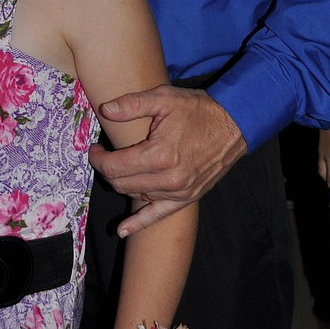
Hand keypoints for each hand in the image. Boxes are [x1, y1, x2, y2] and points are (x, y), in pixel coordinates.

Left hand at [89, 86, 246, 234]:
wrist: (234, 125)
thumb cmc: (198, 110)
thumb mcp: (164, 98)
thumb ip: (132, 104)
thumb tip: (106, 110)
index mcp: (159, 155)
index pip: (115, 166)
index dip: (98, 158)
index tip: (95, 148)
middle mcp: (169, 178)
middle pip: (122, 183)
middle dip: (106, 170)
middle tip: (102, 156)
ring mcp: (179, 191)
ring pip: (136, 196)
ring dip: (122, 184)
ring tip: (117, 169)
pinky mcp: (188, 198)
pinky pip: (159, 215)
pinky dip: (139, 224)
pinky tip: (123, 230)